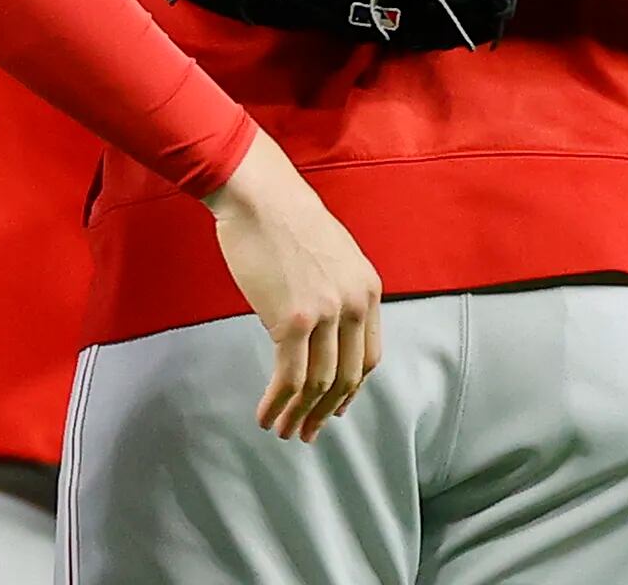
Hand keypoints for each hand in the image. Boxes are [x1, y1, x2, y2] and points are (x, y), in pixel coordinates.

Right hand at [202, 130, 381, 441]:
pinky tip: (265, 414)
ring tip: (283, 431)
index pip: (368, 356)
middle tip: (308, 433)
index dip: (352, 390)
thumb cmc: (284, 218)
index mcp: (368, 289)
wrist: (259, 194)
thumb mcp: (331, 255)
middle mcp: (354, 304)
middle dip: (326, 412)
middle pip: (346, 378)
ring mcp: (325, 314)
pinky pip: (289, 375)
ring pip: (318, 384)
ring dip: (299, 415)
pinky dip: (277, 402)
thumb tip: (321, 329)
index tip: (336, 407)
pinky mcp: (292, 319)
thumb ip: (335, 292)